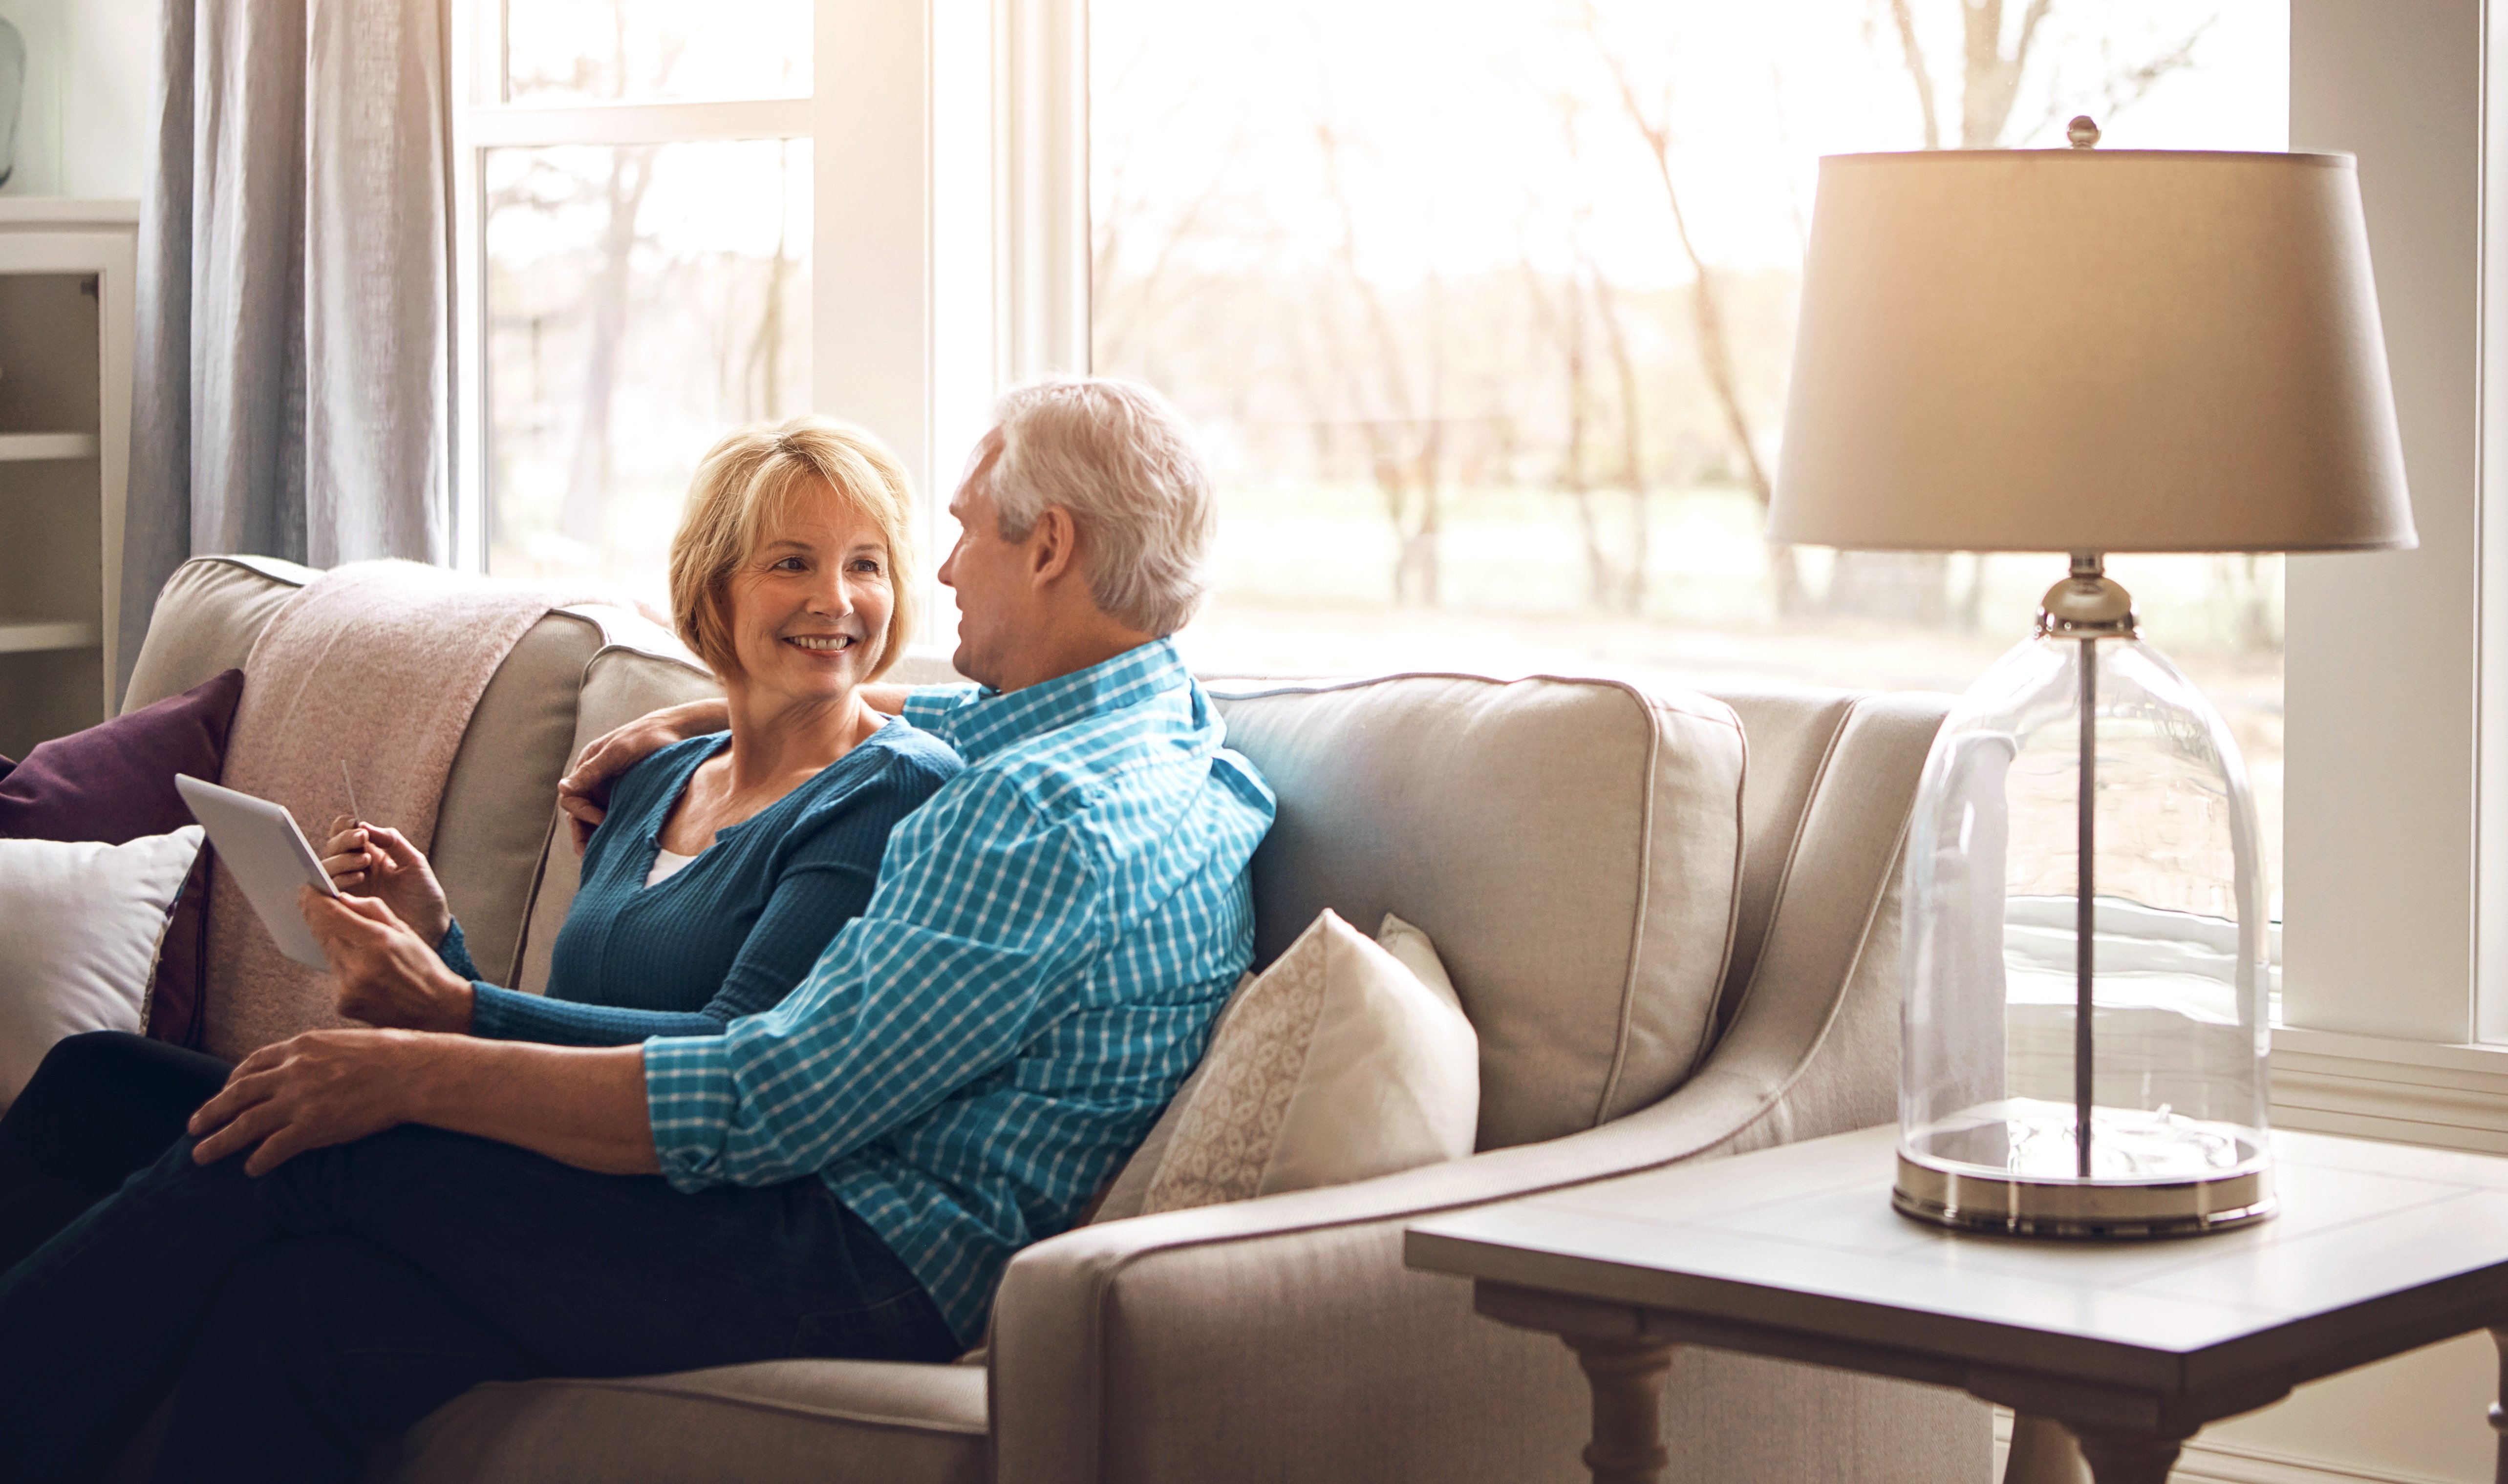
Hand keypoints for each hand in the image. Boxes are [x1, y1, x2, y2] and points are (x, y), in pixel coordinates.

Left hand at [188, 1027, 432, 1174]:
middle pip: (237, 1095)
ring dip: (219, 1141)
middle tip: (192, 1127)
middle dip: (210, 1112)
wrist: (412, 1071)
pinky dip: (258, 1160)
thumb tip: (309, 1067)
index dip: (232, 1082)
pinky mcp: (314, 1126)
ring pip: (245, 1123)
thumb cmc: (390, 1053)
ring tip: (202, 1155)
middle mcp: (292, 1072)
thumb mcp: (344, 1041)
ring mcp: (301, 1100)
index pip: (252, 1065)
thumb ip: (318, 1054)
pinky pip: (275, 1147)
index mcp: (300, 1047)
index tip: (225, 1093)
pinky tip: (251, 1169)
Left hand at [301, 886, 475, 1033]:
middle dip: (322, 917)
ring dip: (335, 942)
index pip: (328, 914)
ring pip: (326, 951)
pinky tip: (364, 970)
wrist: (436, 1010)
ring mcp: (348, 988)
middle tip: (327, 908)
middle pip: (322, 931)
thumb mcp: (405, 931)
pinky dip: (343, 967)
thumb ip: (372, 910)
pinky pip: (334, 974)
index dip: (315, 899)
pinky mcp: (343, 1003)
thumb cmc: (425, 968)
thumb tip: (341, 898)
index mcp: (377, 942)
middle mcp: (358, 966)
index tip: (311, 890)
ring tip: (360, 946)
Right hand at [319, 815, 450, 945]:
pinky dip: (339, 880)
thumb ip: (392, 841)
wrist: (431, 929)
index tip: (357, 826)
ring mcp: (349, 888)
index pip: (346, 834)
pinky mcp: (345, 907)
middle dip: (344, 840)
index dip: (345, 827)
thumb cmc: (424, 897)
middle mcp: (356, 869)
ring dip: (342, 860)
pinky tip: (357, 878)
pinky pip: (328, 890)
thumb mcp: (413, 862)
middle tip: (361, 839)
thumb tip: (365, 825)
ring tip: (364, 862)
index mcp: (371, 854)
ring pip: (327, 868)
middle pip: (333, 848)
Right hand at [558, 698, 727, 854]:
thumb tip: (563, 787)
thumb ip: (592, 770)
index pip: (571, 798)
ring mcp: (609, 790)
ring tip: (602, 859)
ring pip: (594, 819)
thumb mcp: (619, 752)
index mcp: (587, 766)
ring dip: (596, 837)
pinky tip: (618, 847)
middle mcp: (594, 780)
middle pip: (579, 813)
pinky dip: (613, 832)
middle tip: (591, 857)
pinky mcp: (625, 798)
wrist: (676, 732)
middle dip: (583, 834)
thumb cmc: (647, 737)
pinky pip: (614, 818)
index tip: (603, 820)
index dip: (582, 813)